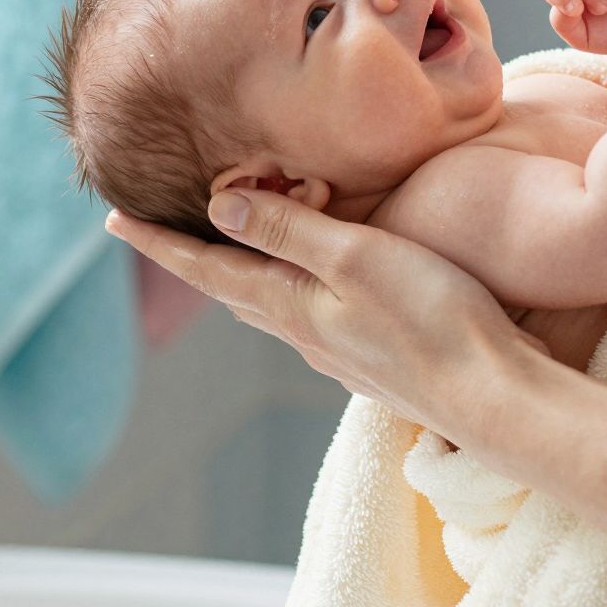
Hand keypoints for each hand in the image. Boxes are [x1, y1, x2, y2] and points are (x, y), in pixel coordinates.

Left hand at [105, 194, 548, 439]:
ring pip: (267, 305)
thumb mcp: (357, 258)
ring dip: (236, 274)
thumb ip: (290, 232)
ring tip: (219, 250)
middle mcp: (303, 333)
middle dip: (191, 257)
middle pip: (229, 288)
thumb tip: (217, 211)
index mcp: (290, 305)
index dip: (160, 243)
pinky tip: (303, 285)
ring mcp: (337, 351)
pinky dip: (285, 287)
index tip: (114, 220)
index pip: (207, 268)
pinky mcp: (371, 356)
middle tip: (154, 229)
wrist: (493, 395)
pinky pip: (306, 315)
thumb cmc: (433, 318)